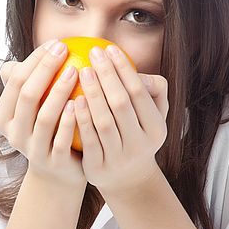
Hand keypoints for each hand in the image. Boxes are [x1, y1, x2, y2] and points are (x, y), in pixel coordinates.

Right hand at [0, 40, 85, 190]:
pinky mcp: (53, 162)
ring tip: (76, 70)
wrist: (57, 172)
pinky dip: (71, 120)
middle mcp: (14, 134)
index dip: (34, 60)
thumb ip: (32, 82)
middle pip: (27, 96)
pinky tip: (83, 101)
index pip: (15, 81)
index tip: (56, 42)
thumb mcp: (34, 107)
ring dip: (59, 91)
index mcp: (4, 117)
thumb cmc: (48, 129)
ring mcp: (32, 150)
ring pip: (44, 117)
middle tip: (65, 50)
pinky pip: (62, 139)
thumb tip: (37, 49)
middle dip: (45, 69)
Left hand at [74, 45, 169, 196]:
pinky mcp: (98, 168)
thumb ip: (151, 91)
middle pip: (121, 105)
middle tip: (92, 54)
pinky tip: (72, 100)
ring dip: (92, 95)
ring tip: (81, 71)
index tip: (108, 49)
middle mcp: (140, 144)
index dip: (124, 69)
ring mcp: (119, 158)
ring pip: (104, 122)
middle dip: (107, 76)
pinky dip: (81, 119)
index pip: (139, 92)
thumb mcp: (151, 115)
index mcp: (156, 128)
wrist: (126, 179)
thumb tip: (135, 70)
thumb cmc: (135, 134)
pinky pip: (88, 140)